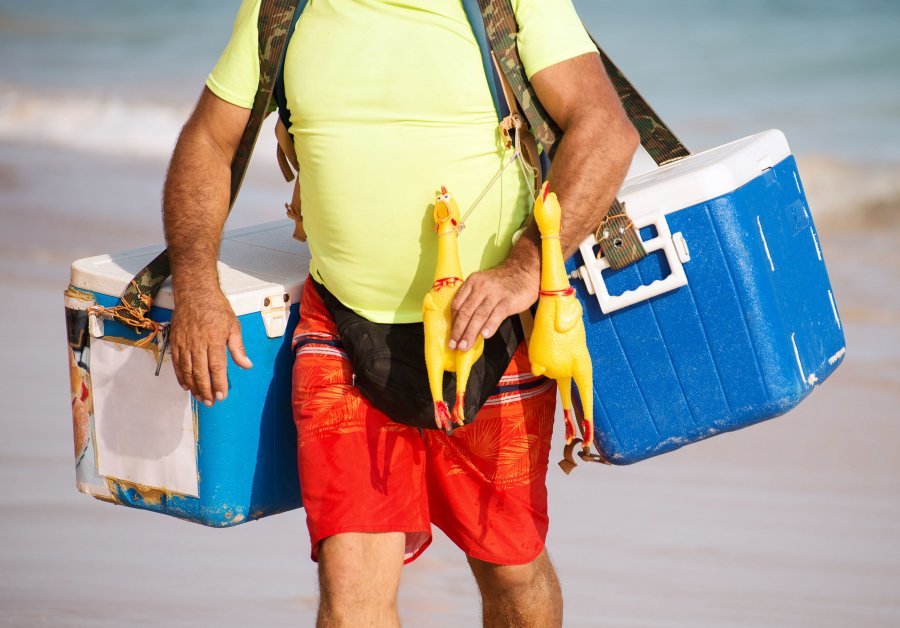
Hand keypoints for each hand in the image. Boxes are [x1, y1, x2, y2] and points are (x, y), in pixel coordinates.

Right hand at [169, 289, 251, 405]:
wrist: (195, 293)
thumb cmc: (216, 308)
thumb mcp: (233, 326)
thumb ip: (238, 348)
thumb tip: (246, 365)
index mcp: (215, 340)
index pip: (217, 367)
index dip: (219, 384)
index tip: (221, 396)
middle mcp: (198, 344)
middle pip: (200, 372)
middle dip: (205, 390)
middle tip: (210, 402)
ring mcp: (184, 343)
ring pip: (187, 370)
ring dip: (193, 386)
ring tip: (199, 397)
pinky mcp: (175, 342)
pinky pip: (176, 363)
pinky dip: (180, 376)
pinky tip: (185, 385)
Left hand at [450, 263, 539, 351]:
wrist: (524, 269)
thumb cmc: (502, 281)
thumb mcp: (483, 284)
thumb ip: (473, 299)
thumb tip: (463, 324)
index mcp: (472, 283)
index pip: (457, 304)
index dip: (452, 323)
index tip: (451, 336)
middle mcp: (481, 287)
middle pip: (466, 312)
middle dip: (458, 331)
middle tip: (454, 346)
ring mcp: (495, 293)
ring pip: (479, 315)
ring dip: (470, 333)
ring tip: (465, 346)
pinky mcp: (509, 300)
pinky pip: (497, 314)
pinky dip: (490, 325)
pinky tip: (485, 336)